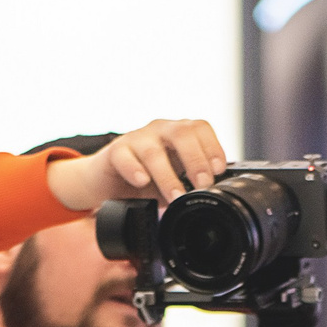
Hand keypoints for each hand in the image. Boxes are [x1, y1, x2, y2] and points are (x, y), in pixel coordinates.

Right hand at [46, 119, 228, 210]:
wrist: (107, 185)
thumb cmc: (146, 180)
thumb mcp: (176, 181)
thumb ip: (193, 183)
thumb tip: (218, 197)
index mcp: (179, 134)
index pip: (200, 128)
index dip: (212, 147)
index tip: (219, 171)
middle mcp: (160, 131)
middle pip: (182, 133)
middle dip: (196, 160)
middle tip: (202, 184)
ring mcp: (137, 139)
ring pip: (154, 150)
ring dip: (168, 175)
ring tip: (175, 195)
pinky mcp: (115, 152)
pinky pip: (124, 156)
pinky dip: (135, 169)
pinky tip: (142, 181)